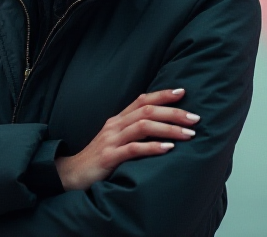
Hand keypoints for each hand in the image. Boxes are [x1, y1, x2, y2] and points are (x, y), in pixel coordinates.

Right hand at [54, 88, 198, 191]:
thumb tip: (161, 127)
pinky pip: (133, 149)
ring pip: (143, 127)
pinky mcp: (108, 157)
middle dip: (174, 113)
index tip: (183, 92)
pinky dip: (152, 147)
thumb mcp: (116, 140)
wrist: (71, 175)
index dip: (162, 95)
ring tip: (189, 134)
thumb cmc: (99, 159)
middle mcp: (115, 126)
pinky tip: (168, 149)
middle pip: (147, 111)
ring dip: (169, 129)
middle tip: (195, 118)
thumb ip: (133, 132)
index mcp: (117, 120)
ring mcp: (111, 141)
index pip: (142, 100)